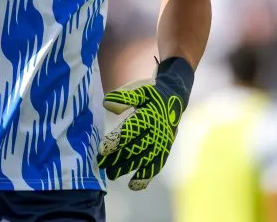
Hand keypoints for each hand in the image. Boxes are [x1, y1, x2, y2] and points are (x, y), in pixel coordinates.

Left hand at [97, 57, 193, 190]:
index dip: (116, 141)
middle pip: (135, 148)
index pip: (131, 131)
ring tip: (111, 174)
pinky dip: (146, 176)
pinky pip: (156, 165)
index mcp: (149, 116)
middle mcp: (156, 131)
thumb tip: (107, 103)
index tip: (102, 150)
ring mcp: (162, 143)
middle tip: (101, 164)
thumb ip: (124, 97)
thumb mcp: (140, 92)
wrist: (175, 99)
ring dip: (127, 168)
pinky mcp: (165, 150)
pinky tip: (133, 185)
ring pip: (144, 159)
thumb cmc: (153, 96)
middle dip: (117, 158)